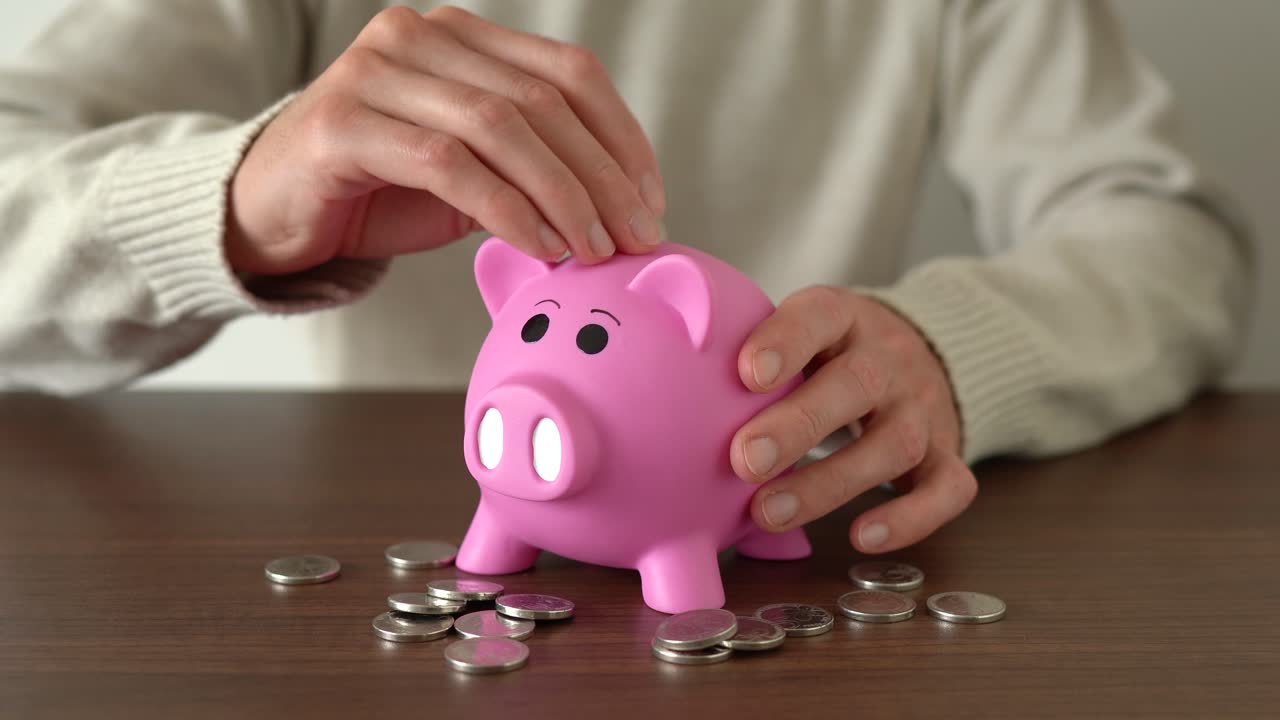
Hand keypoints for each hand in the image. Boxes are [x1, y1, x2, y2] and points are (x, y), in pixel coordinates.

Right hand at [226, 5, 664, 275]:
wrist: (271, 213)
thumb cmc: (379, 192)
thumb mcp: (472, 173)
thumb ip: (531, 167)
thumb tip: (620, 207)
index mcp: (460, 37)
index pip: (568, 71)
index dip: (621, 136)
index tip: (651, 200)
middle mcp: (418, 36)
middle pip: (542, 99)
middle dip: (602, 176)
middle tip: (636, 236)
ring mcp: (375, 71)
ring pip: (500, 126)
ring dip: (563, 195)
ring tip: (594, 248)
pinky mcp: (342, 123)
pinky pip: (449, 165)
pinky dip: (506, 209)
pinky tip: (539, 246)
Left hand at [730, 286, 976, 552]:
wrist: (926, 354)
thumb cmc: (831, 354)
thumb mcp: (798, 335)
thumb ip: (745, 353)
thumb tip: (661, 395)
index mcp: (844, 318)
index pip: (819, 316)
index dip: (785, 341)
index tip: (746, 374)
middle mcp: (890, 359)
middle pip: (856, 384)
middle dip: (799, 424)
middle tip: (744, 460)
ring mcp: (923, 408)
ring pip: (895, 443)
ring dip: (830, 482)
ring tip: (768, 512)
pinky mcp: (948, 453)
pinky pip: (947, 488)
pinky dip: (910, 517)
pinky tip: (862, 537)